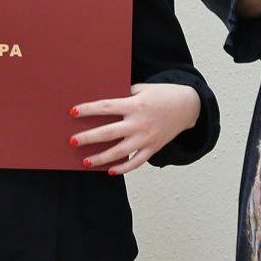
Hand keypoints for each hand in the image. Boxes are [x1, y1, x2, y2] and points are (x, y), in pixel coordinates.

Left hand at [67, 82, 201, 173]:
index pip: (106, 107)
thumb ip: (124, 95)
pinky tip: (109, 171)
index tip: (73, 112)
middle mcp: (139, 123)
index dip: (88, 110)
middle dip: (88, 138)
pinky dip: (122, 168)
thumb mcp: (142, 89)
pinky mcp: (153, 148)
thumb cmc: (162, 95)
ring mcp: (146, 138)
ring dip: (101, 158)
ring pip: (119, 152)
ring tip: (86, 162)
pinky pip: (136, 162)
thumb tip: (102, 105)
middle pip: (108, 133)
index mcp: (135, 105)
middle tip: (72, 142)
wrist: (188, 106)